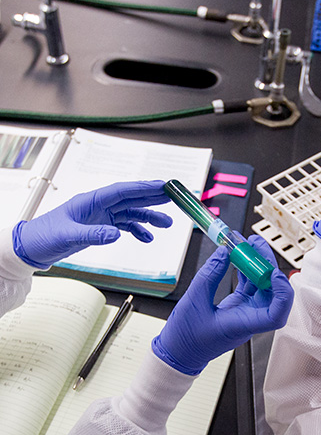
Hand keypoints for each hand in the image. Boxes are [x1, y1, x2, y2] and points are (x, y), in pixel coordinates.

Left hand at [12, 180, 172, 267]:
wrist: (32, 248)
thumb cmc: (44, 236)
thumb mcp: (68, 236)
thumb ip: (93, 235)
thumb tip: (116, 234)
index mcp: (91, 200)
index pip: (123, 191)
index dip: (145, 188)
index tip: (164, 187)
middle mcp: (99, 205)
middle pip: (131, 198)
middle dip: (153, 197)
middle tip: (174, 197)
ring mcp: (101, 216)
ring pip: (131, 212)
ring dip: (149, 216)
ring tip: (166, 223)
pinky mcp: (100, 226)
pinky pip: (125, 225)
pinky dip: (137, 230)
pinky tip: (146, 238)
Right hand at [152, 235, 293, 374]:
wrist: (178, 353)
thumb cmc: (186, 338)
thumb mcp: (193, 301)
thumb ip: (210, 275)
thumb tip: (223, 253)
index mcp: (243, 324)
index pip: (276, 315)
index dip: (282, 293)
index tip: (275, 274)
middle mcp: (249, 318)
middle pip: (271, 293)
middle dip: (267, 266)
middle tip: (255, 244)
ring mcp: (245, 312)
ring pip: (262, 287)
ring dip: (257, 266)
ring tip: (247, 245)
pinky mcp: (238, 307)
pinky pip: (250, 287)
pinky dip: (247, 272)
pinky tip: (240, 258)